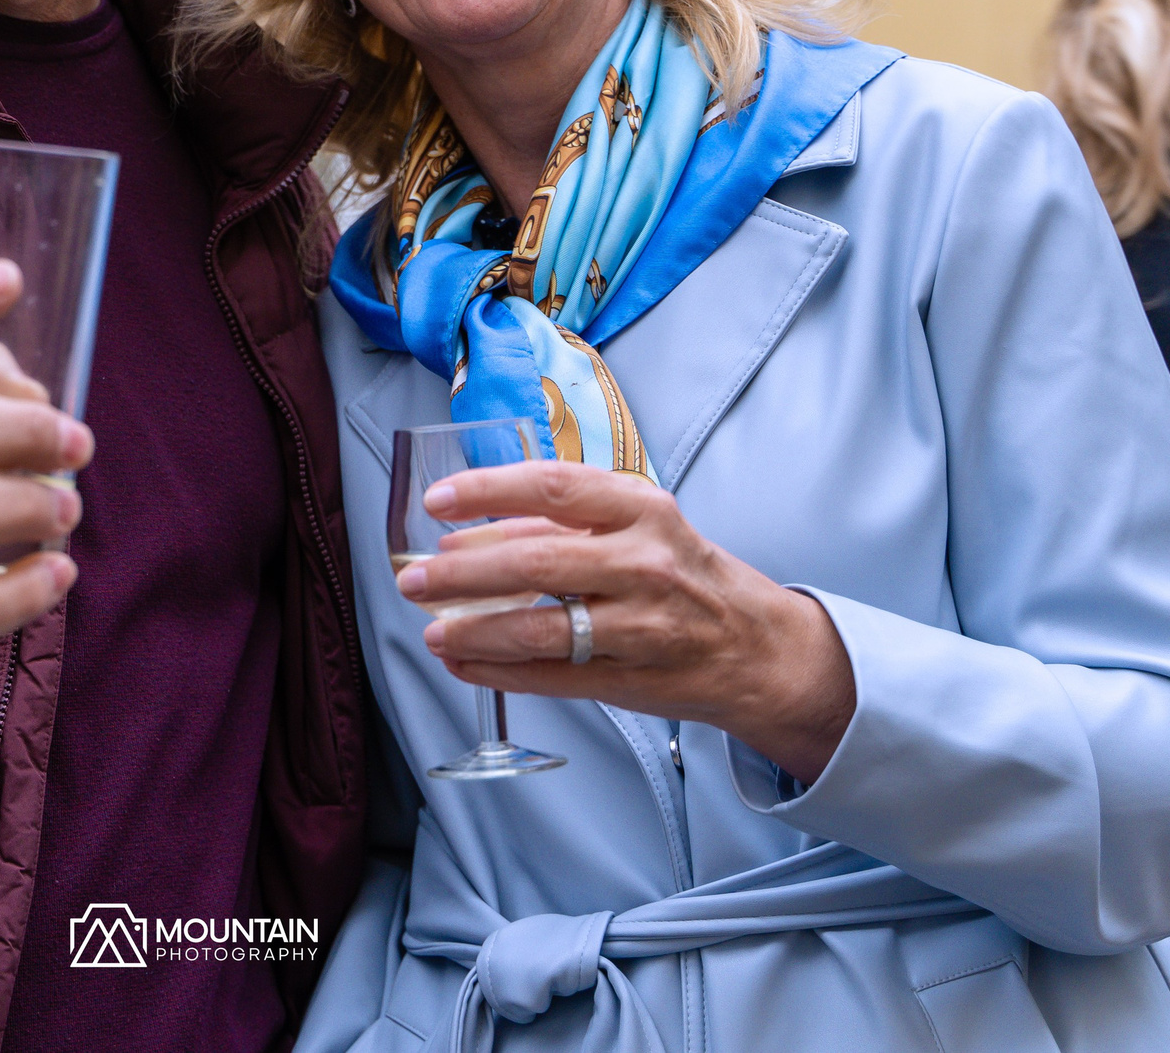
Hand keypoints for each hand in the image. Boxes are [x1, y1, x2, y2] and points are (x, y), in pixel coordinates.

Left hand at [398, 462, 856, 782]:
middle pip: (536, 564)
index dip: (489, 491)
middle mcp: (645, 563)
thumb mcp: (637, 526)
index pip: (555, 488)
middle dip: (462, 573)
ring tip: (430, 628)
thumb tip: (464, 536)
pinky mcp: (631, 680)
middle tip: (414, 579)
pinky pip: (549, 677)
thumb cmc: (682, 573)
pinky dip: (496, 671)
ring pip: (540, 630)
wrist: (755, 646)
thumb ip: (558, 526)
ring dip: (474, 630)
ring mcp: (641, 627)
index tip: (438, 502)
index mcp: (642, 509)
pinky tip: (461, 660)